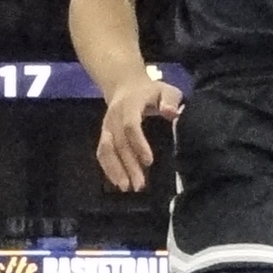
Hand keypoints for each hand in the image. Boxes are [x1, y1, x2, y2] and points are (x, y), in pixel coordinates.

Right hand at [92, 68, 184, 193]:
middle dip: (128, 165)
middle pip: (119, 142)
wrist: (125, 85)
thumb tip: (170, 112)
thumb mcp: (165, 89)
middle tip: (139, 185)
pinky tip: (118, 182)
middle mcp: (114, 116)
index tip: (149, 162)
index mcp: (130, 105)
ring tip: (126, 188)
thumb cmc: (151, 92)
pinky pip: (102, 153)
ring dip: (115, 169)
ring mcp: (107, 126)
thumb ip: (170, 99)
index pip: (130, 125)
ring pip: (107, 149)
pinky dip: (108, 168)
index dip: (138, 144)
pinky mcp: (104, 135)